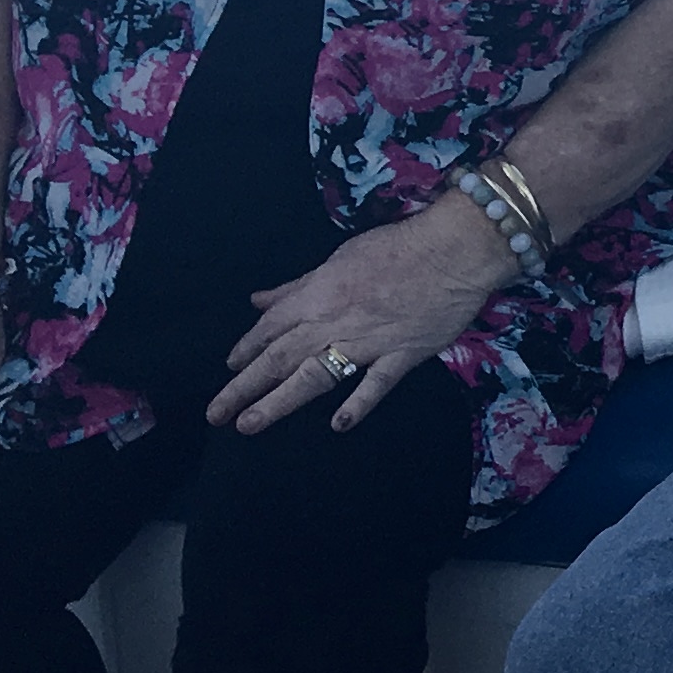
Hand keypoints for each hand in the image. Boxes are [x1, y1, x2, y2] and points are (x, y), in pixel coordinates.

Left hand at [214, 203, 510, 433]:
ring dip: (279, 402)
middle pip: (280, 358)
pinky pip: (376, 383)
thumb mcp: (340, 258)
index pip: (271, 327)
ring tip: (249, 425)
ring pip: (315, 376)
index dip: (246, 348)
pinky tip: (338, 424)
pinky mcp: (403, 354)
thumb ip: (299, 286)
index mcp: (319, 295)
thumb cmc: (398, 247)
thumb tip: (260, 301)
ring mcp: (368, 341)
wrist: (455, 249)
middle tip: (216, 414)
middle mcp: (335, 321)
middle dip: (244, 387)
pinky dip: (357, 404)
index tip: (230, 368)